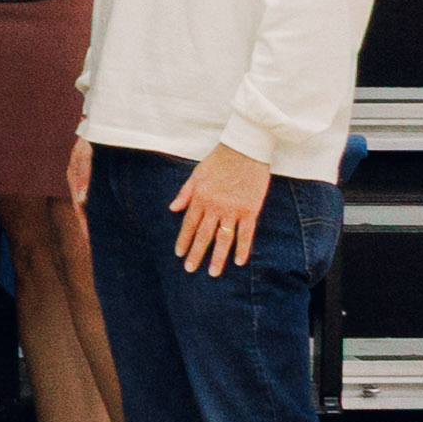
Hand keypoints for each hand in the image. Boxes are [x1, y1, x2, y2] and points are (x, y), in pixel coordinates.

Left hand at [172, 147, 275, 276]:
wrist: (245, 149)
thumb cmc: (220, 159)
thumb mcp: (196, 174)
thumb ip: (185, 193)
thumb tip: (172, 208)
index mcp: (200, 197)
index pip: (189, 224)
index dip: (184, 240)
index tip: (179, 254)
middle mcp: (215, 206)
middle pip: (204, 235)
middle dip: (196, 253)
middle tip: (189, 269)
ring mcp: (233, 209)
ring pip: (223, 238)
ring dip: (217, 257)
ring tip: (213, 273)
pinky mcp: (250, 209)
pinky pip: (246, 233)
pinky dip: (243, 248)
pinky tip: (239, 261)